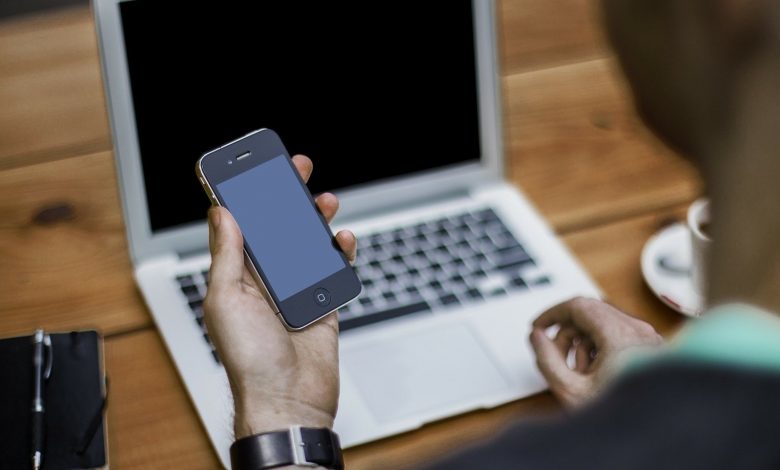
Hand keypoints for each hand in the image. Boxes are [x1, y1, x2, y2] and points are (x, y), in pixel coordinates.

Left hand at [203, 155, 356, 437]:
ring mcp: (295, 290)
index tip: (253, 168)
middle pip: (277, 228)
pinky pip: (333, 269)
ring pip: (307, 244)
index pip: (241, 226)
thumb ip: (227, 255)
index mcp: (237, 277)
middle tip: (296, 169)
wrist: (289, 400)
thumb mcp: (226, 300)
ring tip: (325, 201)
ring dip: (315, 220)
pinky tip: (342, 240)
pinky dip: (340, 252)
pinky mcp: (322, 302)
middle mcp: (265, 280)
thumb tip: (222, 213)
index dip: (246, 195)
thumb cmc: (250, 360)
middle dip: (285, 197)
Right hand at [529, 297, 662, 407]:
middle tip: (554, 356)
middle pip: (589, 314)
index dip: (552, 314)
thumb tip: (538, 337)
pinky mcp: (652, 349)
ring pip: (603, 325)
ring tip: (579, 373)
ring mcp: (649, 339)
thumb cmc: (625, 419)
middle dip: (566, 333)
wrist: (658, 433)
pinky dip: (600, 348)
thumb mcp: (572, 392)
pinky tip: (596, 374)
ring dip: (583, 342)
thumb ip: (547, 360)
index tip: (538, 327)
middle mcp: (638, 331)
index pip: (578, 306)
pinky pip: (618, 336)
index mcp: (620, 336)